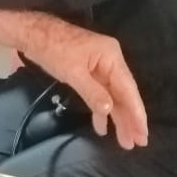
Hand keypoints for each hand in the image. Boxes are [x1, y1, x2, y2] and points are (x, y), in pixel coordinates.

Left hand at [22, 18, 148, 150]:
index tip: (143, 134)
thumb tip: (109, 109)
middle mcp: (111, 62)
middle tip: (137, 143)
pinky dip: (100, 110)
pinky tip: (102, 127)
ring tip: (125, 141)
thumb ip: (92, 92)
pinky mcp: (89, 72)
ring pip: (112, 97)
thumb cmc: (53, 49)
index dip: (136, 113)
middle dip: (129, 120)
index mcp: (112, 57)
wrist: (33, 33)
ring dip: (117, 118)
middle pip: (124, 95)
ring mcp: (100, 67)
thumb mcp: (73, 72)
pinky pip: (99, 94)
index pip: (128, 90)